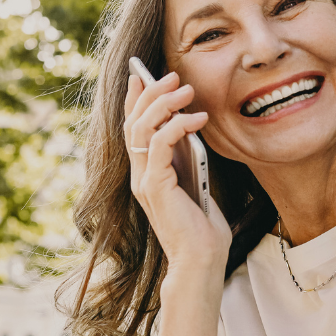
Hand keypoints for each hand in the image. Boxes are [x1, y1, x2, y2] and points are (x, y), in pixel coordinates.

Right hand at [124, 71, 230, 274]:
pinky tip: (198, 119)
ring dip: (164, 103)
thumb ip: (187, 159)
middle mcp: (139, 176)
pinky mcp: (156, 186)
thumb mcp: (195, 183)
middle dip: (151, 93)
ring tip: (187, 89)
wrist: (201, 261)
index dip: (134, 100)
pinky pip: (160, 144)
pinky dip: (178, 125)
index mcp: (146, 175)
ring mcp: (144, 181)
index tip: (141, 75)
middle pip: (134, 122)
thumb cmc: (203, 229)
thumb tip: (191, 126)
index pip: (133, 129)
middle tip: (174, 76)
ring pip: (143, 128)